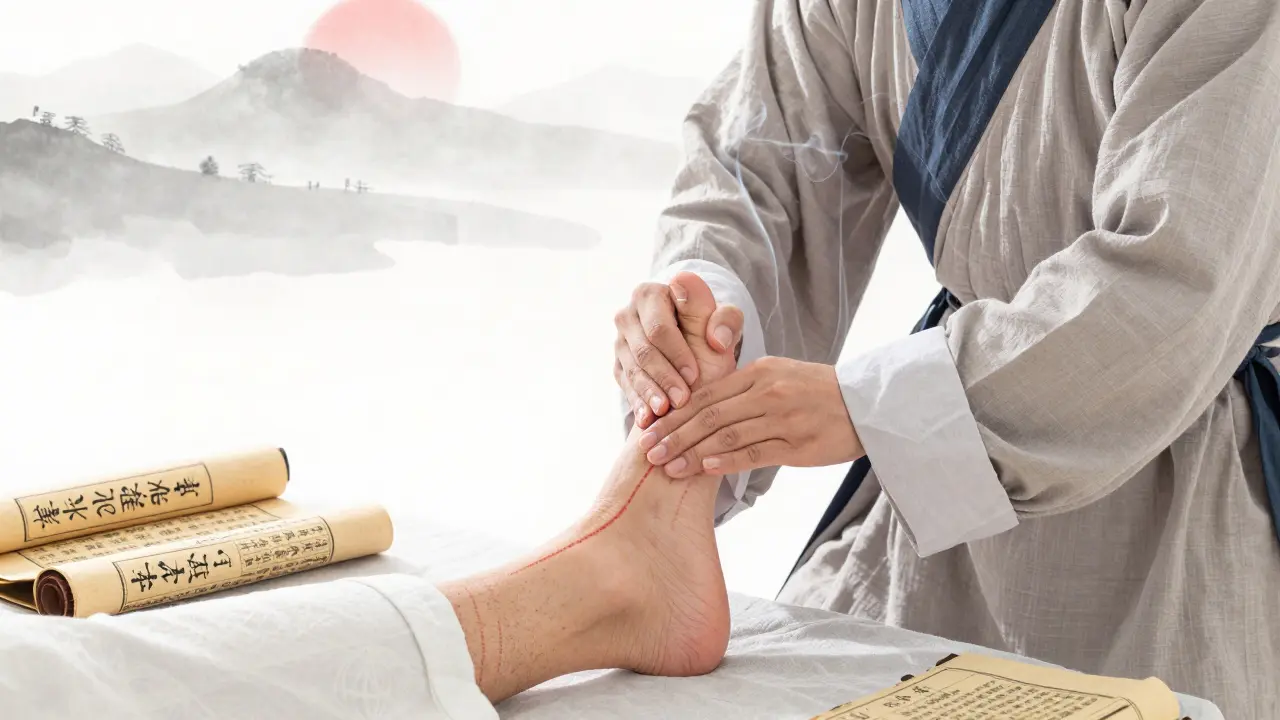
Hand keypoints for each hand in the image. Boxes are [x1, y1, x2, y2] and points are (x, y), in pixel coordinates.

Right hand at [614, 275, 743, 427]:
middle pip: (643, 350)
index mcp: (651, 294)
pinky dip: (638, 402)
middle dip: (663, 377)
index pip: (659, 327)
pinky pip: (626, 385)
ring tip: (664, 413)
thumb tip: (714, 332)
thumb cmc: (712, 339)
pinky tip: (648, 419)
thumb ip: (725, 321)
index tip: (694, 376)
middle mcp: (629, 314)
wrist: (698, 359)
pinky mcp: (618, 364)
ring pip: (632, 369)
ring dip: (649, 393)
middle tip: (682, 401)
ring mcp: (620, 340)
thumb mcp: (724, 328)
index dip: (677, 353)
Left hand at [638, 356, 863, 477]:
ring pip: (726, 434)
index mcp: (759, 372)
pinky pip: (753, 452)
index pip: (706, 393)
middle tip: (647, 451)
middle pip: (709, 414)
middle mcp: (767, 391)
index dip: (674, 412)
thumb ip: (745, 388)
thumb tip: (704, 406)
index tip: (649, 427)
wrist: (868, 403)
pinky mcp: (796, 443)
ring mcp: (782, 417)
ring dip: (691, 451)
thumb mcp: (781, 375)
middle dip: (674, 433)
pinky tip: (702, 469)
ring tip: (666, 466)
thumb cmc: (820, 393)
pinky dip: (725, 461)